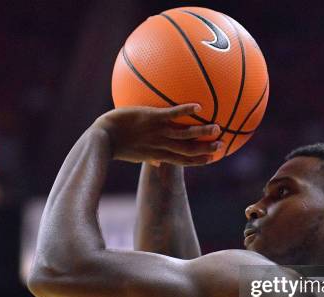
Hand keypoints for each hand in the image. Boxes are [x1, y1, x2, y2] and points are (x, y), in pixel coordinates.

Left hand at [93, 104, 221, 165]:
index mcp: (158, 155)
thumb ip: (148, 158)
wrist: (101, 138)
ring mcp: (157, 132)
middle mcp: (161, 146)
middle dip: (205, 149)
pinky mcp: (151, 118)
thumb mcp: (134, 155)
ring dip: (201, 132)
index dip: (198, 161)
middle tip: (221, 145)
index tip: (212, 158)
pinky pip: (171, 115)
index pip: (182, 161)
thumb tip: (156, 163)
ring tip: (217, 128)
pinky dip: (185, 111)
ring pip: (184, 135)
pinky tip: (198, 106)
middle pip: (188, 150)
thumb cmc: (115, 145)